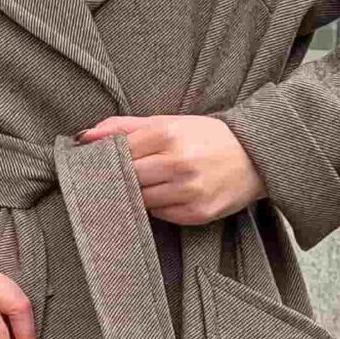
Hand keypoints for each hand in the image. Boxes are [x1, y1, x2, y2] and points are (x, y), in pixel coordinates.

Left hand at [73, 112, 264, 223]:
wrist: (256, 156)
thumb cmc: (207, 137)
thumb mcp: (169, 122)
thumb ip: (124, 127)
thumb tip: (84, 136)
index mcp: (168, 134)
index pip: (119, 153)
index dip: (108, 160)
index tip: (103, 163)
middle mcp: (178, 163)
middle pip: (128, 179)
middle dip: (123, 179)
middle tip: (123, 177)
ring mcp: (189, 191)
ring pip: (142, 200)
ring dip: (140, 195)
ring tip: (151, 184)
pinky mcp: (198, 213)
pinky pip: (162, 215)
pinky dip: (160, 207)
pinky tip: (169, 195)